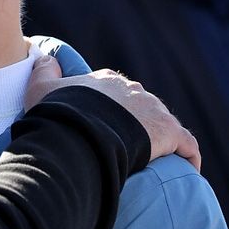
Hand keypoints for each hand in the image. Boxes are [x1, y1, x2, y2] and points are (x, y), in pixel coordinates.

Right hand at [25, 55, 200, 171]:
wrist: (82, 132)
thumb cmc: (60, 113)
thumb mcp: (40, 89)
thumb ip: (44, 72)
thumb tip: (44, 58)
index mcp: (106, 81)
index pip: (114, 92)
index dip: (109, 110)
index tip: (103, 127)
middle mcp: (133, 90)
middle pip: (140, 106)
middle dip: (135, 124)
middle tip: (125, 147)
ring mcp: (153, 108)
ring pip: (162, 123)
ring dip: (159, 140)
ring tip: (150, 162)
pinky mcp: (168, 130)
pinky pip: (186, 144)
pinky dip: (188, 155)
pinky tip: (185, 170)